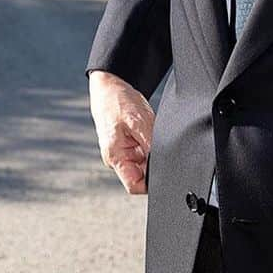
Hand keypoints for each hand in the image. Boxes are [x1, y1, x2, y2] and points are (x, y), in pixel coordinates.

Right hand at [89, 70, 154, 194]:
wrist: (109, 86)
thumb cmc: (117, 101)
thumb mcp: (139, 122)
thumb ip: (151, 147)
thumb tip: (163, 164)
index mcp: (114, 157)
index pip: (134, 186)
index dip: (151, 182)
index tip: (163, 169)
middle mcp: (116, 158)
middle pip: (141, 175)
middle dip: (153, 162)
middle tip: (155, 142)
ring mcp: (121, 152)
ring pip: (144, 162)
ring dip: (151, 151)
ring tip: (147, 131)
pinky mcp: (126, 144)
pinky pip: (142, 151)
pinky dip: (149, 143)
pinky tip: (146, 130)